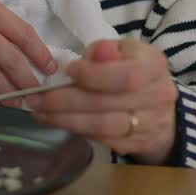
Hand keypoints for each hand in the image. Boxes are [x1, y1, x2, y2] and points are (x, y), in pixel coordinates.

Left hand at [30, 39, 179, 163]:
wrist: (159, 103)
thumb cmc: (133, 67)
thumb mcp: (122, 49)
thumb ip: (104, 50)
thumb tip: (92, 56)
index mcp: (154, 66)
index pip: (125, 76)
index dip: (93, 75)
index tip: (68, 70)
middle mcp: (158, 97)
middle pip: (107, 103)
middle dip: (65, 101)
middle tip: (36, 98)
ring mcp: (150, 124)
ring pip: (103, 126)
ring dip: (66, 120)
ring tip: (41, 112)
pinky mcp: (139, 144)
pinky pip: (103, 140)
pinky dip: (78, 130)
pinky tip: (60, 121)